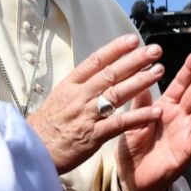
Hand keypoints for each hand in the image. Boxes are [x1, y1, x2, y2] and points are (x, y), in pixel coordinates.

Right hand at [28, 34, 166, 172]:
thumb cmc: (45, 127)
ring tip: (158, 71)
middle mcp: (79, 96)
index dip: (115, 49)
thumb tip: (96, 74)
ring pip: (118, 93)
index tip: (132, 40)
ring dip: (141, 81)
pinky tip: (155, 111)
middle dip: (135, 60)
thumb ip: (78, 87)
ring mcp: (87, 115)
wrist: (32, 150)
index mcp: (70, 85)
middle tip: (154, 50)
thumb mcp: (58, 98)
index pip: (95, 61)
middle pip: (111, 73)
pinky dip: (139, 117)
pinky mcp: (93, 135)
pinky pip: (120, 124)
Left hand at [115, 51, 190, 190]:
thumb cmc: (132, 150)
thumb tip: (142, 76)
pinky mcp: (186, 151)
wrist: (132, 179)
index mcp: (165, 108)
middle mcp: (179, 118)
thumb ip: (139, 101)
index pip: (180, 85)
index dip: (189, 70)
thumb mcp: (131, 120)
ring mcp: (185, 134)